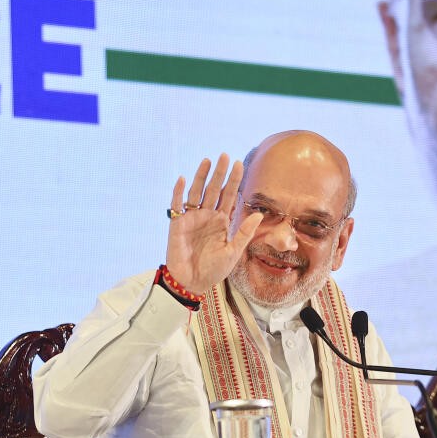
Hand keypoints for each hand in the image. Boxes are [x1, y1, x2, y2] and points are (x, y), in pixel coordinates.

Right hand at [164, 154, 261, 294]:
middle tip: (225, 155)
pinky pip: (177, 204)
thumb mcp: (233, 252)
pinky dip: (179, 192)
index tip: (240, 164)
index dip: (234, 181)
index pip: (229, 196)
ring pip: (197, 192)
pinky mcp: (177, 224)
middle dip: (220, 173)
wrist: (192, 282)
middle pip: (214, 189)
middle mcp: (207, 215)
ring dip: (201, 176)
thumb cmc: (213, 270)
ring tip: (207, 161)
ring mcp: (192, 218)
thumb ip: (244, 233)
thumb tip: (259, 214)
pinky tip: (183, 179)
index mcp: (222, 221)